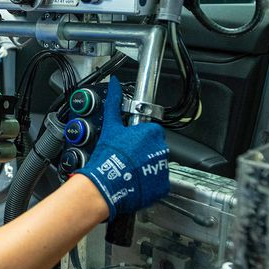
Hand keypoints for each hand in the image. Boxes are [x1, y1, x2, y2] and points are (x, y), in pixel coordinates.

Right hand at [76, 77, 170, 218]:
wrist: (106, 185)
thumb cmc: (108, 157)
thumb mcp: (110, 126)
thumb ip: (115, 103)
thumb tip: (114, 83)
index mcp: (151, 132)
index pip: (151, 131)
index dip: (138, 137)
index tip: (129, 143)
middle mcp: (161, 148)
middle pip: (154, 147)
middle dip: (143, 151)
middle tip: (128, 156)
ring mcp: (163, 167)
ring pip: (156, 163)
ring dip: (146, 165)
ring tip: (130, 169)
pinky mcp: (162, 184)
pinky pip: (158, 180)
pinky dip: (149, 181)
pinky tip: (135, 180)